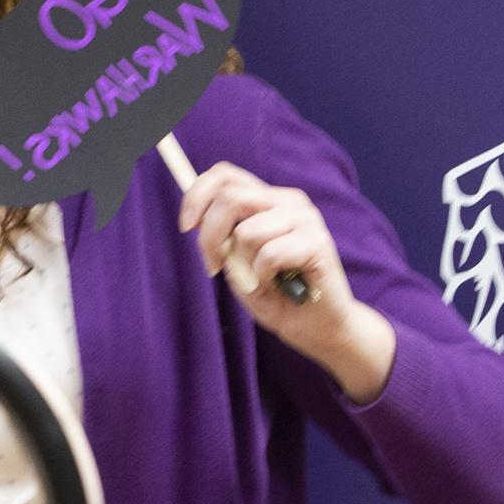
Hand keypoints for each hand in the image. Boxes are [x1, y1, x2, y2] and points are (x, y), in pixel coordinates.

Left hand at [177, 161, 395, 402]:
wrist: (317, 328)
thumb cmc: (277, 296)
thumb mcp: (237, 263)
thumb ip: (223, 238)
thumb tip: (199, 218)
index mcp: (267, 200)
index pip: (225, 175)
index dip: (197, 195)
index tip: (186, 226)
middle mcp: (288, 201)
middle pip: (230, 198)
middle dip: (210, 237)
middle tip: (213, 266)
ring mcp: (306, 219)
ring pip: (247, 232)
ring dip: (245, 267)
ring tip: (263, 280)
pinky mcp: (318, 242)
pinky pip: (269, 255)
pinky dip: (264, 278)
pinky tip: (281, 286)